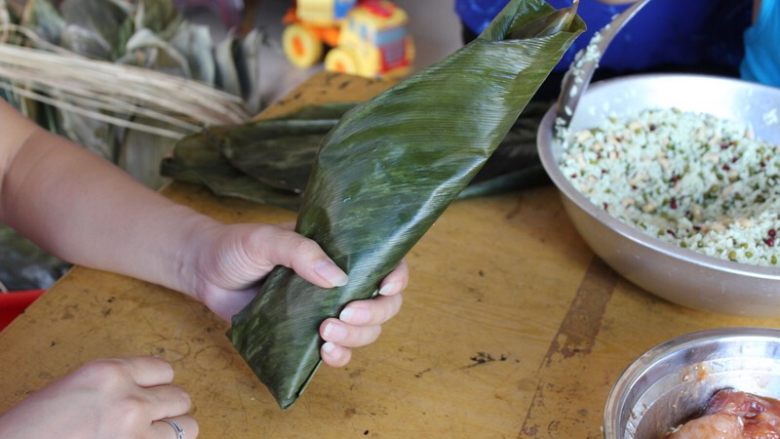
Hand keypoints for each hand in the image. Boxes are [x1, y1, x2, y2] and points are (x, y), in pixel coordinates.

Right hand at [0, 357, 195, 438]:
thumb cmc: (34, 426)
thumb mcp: (76, 388)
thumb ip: (115, 386)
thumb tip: (145, 393)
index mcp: (110, 373)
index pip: (164, 370)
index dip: (157, 386)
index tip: (150, 395)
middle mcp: (130, 399)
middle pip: (180, 398)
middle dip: (168, 410)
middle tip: (150, 421)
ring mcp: (136, 432)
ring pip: (187, 427)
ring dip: (172, 433)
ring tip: (150, 437)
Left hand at [187, 223, 407, 367]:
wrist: (205, 272)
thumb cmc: (237, 246)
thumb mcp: (266, 239)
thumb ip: (301, 252)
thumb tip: (337, 278)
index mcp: (339, 251)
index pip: (385, 262)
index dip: (396, 276)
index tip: (386, 287)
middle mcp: (340, 281)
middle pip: (383, 303)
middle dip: (373, 314)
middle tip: (346, 315)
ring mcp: (325, 309)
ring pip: (365, 330)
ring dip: (357, 337)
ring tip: (327, 335)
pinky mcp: (307, 333)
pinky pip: (337, 350)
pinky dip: (339, 356)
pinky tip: (325, 354)